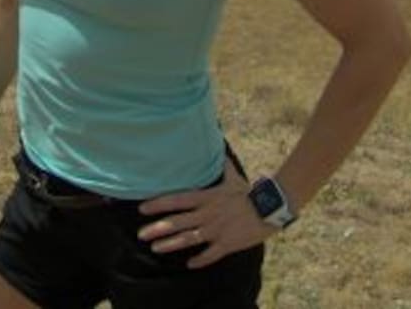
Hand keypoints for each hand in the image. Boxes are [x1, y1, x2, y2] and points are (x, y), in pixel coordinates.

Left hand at [136, 157, 274, 268]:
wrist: (269, 208)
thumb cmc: (249, 192)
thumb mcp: (232, 177)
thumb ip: (222, 166)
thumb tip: (218, 147)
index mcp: (206, 198)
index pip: (177, 200)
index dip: (158, 204)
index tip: (142, 208)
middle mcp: (207, 214)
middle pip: (178, 222)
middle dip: (157, 228)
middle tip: (140, 234)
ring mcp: (216, 230)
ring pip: (189, 239)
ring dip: (171, 244)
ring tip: (155, 248)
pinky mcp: (227, 244)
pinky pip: (211, 254)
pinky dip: (200, 260)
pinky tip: (189, 264)